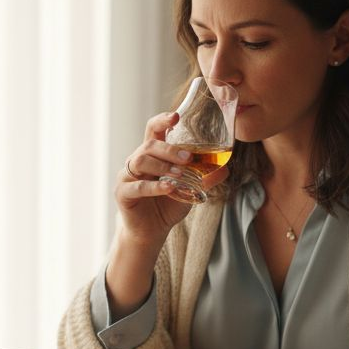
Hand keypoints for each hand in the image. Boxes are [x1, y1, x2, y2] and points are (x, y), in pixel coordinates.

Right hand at [116, 112, 229, 246]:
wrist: (151, 232)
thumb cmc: (167, 206)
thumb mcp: (189, 191)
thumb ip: (204, 179)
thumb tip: (225, 169)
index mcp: (152, 155)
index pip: (153, 130)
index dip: (163, 121)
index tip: (176, 116)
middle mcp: (136, 162)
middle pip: (149, 145)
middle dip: (169, 149)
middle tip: (188, 158)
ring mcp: (127, 177)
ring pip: (140, 161)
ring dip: (162, 165)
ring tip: (180, 175)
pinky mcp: (123, 194)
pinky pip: (137, 186)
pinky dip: (154, 186)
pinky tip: (169, 188)